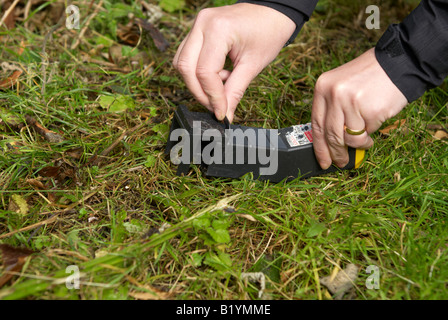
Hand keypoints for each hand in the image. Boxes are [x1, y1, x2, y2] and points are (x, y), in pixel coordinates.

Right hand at [173, 3, 294, 121]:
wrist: (271, 12)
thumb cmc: (268, 32)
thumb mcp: (253, 65)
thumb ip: (235, 91)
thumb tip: (225, 114)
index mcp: (219, 29)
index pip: (205, 71)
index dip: (212, 96)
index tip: (221, 112)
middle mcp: (202, 24)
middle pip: (186, 67)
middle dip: (200, 92)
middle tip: (216, 107)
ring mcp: (197, 25)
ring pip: (182, 63)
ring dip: (197, 83)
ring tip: (221, 87)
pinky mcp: (196, 30)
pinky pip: (186, 56)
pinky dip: (198, 72)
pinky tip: (218, 75)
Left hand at [311, 48, 407, 168]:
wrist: (397, 63)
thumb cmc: (369, 78)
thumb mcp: (341, 87)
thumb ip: (332, 110)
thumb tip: (328, 142)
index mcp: (322, 87)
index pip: (316, 124)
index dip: (319, 147)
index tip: (322, 160)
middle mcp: (334, 94)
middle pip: (330, 135)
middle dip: (336, 153)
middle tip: (340, 162)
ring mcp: (351, 102)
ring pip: (349, 138)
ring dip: (358, 144)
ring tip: (364, 141)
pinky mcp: (370, 110)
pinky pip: (367, 133)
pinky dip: (370, 135)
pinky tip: (373, 128)